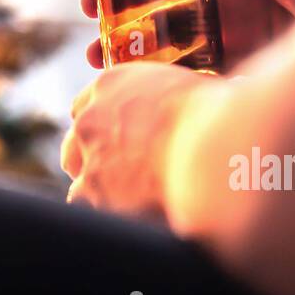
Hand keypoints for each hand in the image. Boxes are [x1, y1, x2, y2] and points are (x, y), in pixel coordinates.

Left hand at [61, 61, 207, 215]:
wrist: (212, 148)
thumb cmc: (218, 117)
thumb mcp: (191, 90)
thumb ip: (175, 99)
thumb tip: (195, 110)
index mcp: (114, 83)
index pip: (90, 102)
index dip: (103, 122)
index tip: (115, 135)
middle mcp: (93, 114)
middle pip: (77, 135)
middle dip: (92, 151)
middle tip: (116, 166)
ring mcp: (90, 151)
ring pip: (76, 167)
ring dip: (94, 179)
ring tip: (120, 193)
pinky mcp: (94, 187)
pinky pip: (81, 199)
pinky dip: (98, 205)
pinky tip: (120, 212)